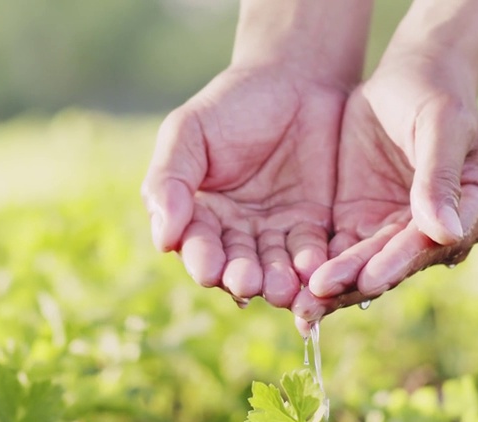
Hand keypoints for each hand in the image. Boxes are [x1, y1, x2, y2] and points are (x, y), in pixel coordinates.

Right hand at [142, 66, 346, 308]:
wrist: (295, 78)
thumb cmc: (232, 103)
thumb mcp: (188, 132)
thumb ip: (169, 180)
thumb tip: (162, 238)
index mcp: (199, 215)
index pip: (197, 244)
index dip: (202, 258)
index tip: (207, 271)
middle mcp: (235, 233)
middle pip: (236, 264)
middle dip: (241, 276)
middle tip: (247, 284)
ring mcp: (276, 233)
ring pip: (274, 266)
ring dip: (278, 281)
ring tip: (283, 289)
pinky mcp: (314, 228)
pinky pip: (312, 252)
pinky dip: (313, 265)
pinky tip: (315, 271)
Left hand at [292, 53, 477, 323]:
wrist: (408, 75)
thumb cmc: (435, 93)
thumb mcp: (440, 127)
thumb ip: (439, 179)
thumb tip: (446, 234)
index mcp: (477, 210)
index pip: (432, 243)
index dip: (399, 262)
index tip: (369, 280)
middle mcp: (441, 233)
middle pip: (396, 263)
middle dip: (355, 284)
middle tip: (318, 302)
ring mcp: (399, 232)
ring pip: (365, 265)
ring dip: (333, 287)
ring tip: (301, 307)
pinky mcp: (363, 224)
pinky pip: (340, 252)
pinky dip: (317, 269)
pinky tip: (291, 288)